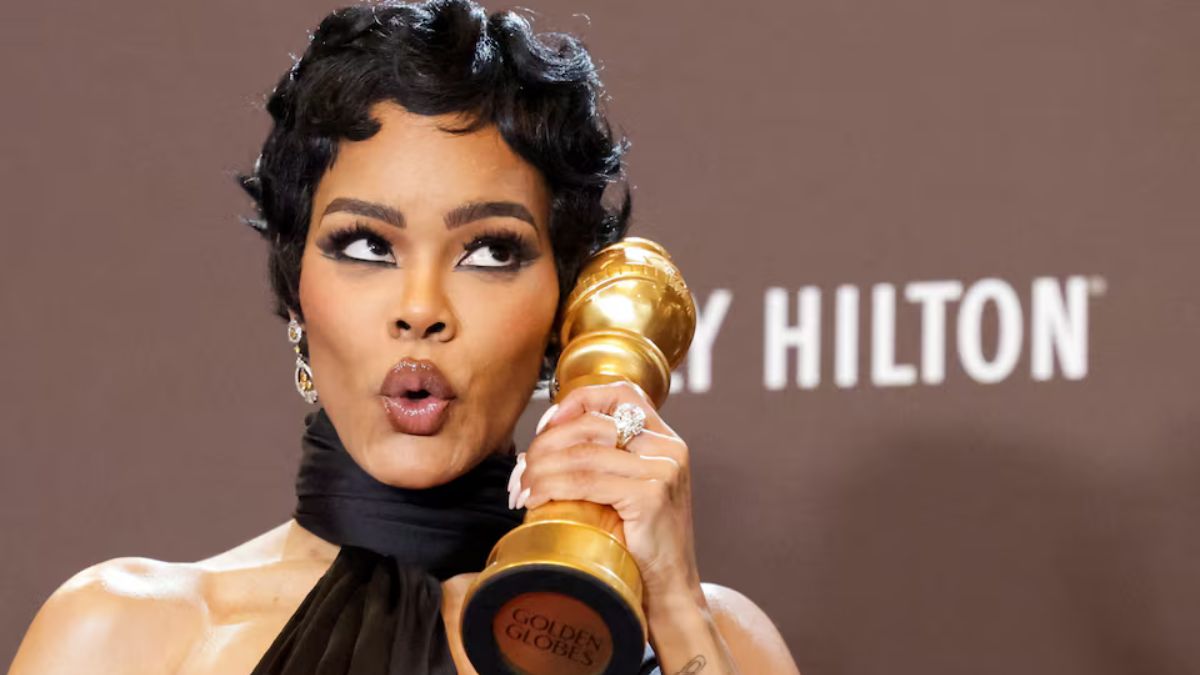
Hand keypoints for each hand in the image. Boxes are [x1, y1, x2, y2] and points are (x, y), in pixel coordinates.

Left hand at [508, 380, 701, 605]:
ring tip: (522, 490)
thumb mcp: (630, 491)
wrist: (669, 590)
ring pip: (583, 455)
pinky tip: (535, 499)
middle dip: (546, 444)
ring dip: (541, 470)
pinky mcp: (651, 496)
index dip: (578, 400)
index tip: (546, 426)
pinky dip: (551, 487)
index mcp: (666, 441)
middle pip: (592, 424)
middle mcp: (669, 448)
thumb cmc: (641, 544)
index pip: (621, 393)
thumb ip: (605, 463)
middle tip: (522, 471)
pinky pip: (586, 482)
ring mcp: (662, 471)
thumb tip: (538, 447)